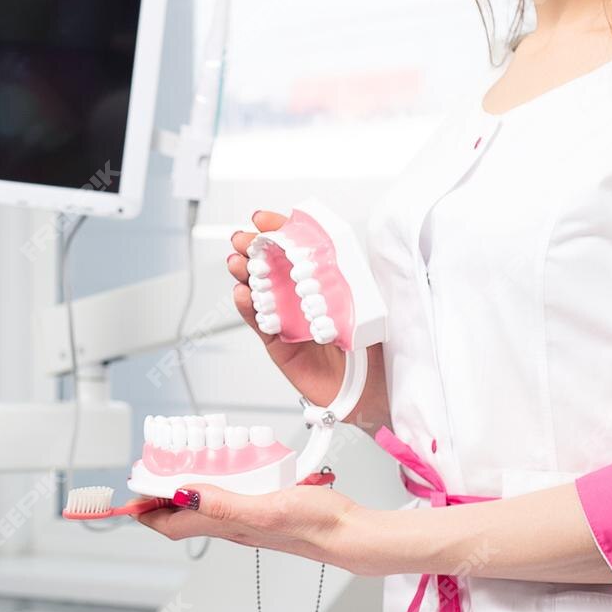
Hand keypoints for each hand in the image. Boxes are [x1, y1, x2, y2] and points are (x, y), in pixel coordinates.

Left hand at [133, 481, 385, 573]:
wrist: (350, 534)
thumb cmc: (316, 525)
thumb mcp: (267, 508)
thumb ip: (226, 504)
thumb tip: (185, 494)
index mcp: (227, 525)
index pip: (171, 524)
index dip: (145, 512)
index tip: (129, 495)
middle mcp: (233, 524)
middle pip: (183, 514)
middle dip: (161, 497)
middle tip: (149, 472)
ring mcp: (248, 517)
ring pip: (206, 504)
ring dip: (187, 487)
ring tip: (178, 466)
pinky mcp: (265, 508)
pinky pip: (230, 496)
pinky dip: (218, 482)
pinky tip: (228, 466)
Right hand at [229, 212, 387, 429]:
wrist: (371, 392)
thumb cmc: (375, 349)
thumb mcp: (368, 302)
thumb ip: (351, 273)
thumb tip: (337, 241)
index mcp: (321, 282)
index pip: (295, 249)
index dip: (278, 231)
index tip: (263, 220)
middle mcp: (302, 298)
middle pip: (269, 266)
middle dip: (251, 249)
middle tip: (242, 240)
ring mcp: (287, 319)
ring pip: (258, 291)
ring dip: (243, 274)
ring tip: (237, 263)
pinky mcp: (278, 343)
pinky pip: (258, 322)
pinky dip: (247, 307)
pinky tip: (242, 293)